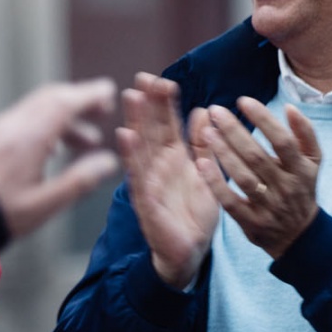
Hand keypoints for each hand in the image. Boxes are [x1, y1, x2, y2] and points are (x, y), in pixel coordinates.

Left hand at [0, 79, 120, 237]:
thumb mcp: (45, 204)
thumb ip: (79, 180)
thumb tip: (109, 162)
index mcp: (30, 138)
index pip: (65, 103)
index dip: (90, 95)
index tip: (109, 92)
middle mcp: (11, 125)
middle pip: (50, 99)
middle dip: (78, 101)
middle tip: (101, 112)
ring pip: (34, 110)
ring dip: (61, 118)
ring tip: (83, 142)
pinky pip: (18, 120)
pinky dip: (41, 125)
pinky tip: (50, 149)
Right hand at [116, 73, 219, 288]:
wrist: (189, 252)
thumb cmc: (194, 214)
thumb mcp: (206, 173)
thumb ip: (203, 145)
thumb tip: (203, 111)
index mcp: (173, 157)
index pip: (167, 123)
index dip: (163, 102)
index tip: (160, 79)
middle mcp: (158, 165)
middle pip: (151, 129)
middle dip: (147, 104)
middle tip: (142, 78)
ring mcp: (149, 182)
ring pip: (141, 147)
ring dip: (136, 121)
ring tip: (132, 97)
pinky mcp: (146, 202)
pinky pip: (138, 176)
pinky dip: (131, 155)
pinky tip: (126, 136)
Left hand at [195, 98, 321, 258]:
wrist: (299, 236)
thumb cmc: (300, 188)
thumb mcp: (312, 162)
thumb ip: (305, 133)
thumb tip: (290, 107)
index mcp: (301, 170)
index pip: (283, 141)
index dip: (263, 119)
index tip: (243, 100)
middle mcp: (286, 188)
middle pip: (258, 157)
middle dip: (235, 131)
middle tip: (215, 110)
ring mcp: (268, 207)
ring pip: (243, 178)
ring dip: (223, 153)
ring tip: (206, 131)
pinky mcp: (251, 223)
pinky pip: (231, 202)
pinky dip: (216, 184)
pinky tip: (202, 163)